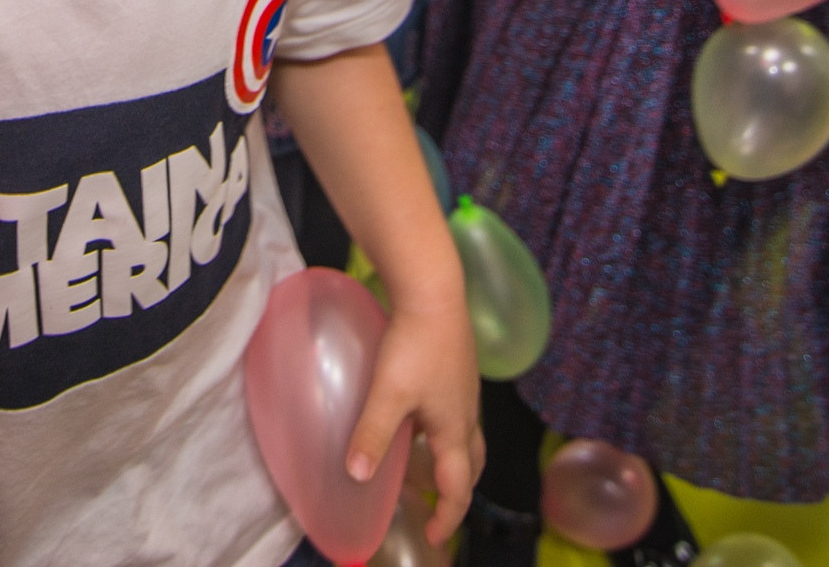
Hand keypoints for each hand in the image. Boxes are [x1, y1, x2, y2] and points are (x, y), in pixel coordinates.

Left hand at [347, 295, 481, 546]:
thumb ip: (373, 435)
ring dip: (452, 461)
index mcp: (455, 429)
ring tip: (426, 469)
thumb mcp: (389, 394)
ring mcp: (465, 391)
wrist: (434, 292)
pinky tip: (415, 420)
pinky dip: (442, 433)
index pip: (459, 487)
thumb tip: (357, 476)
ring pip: (466, 439)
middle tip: (438, 509)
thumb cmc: (416, 343)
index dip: (448, 516)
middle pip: (472, 465)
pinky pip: (455, 415)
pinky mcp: (457, 370)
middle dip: (457, 491)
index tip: (434, 536)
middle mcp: (467, 414)